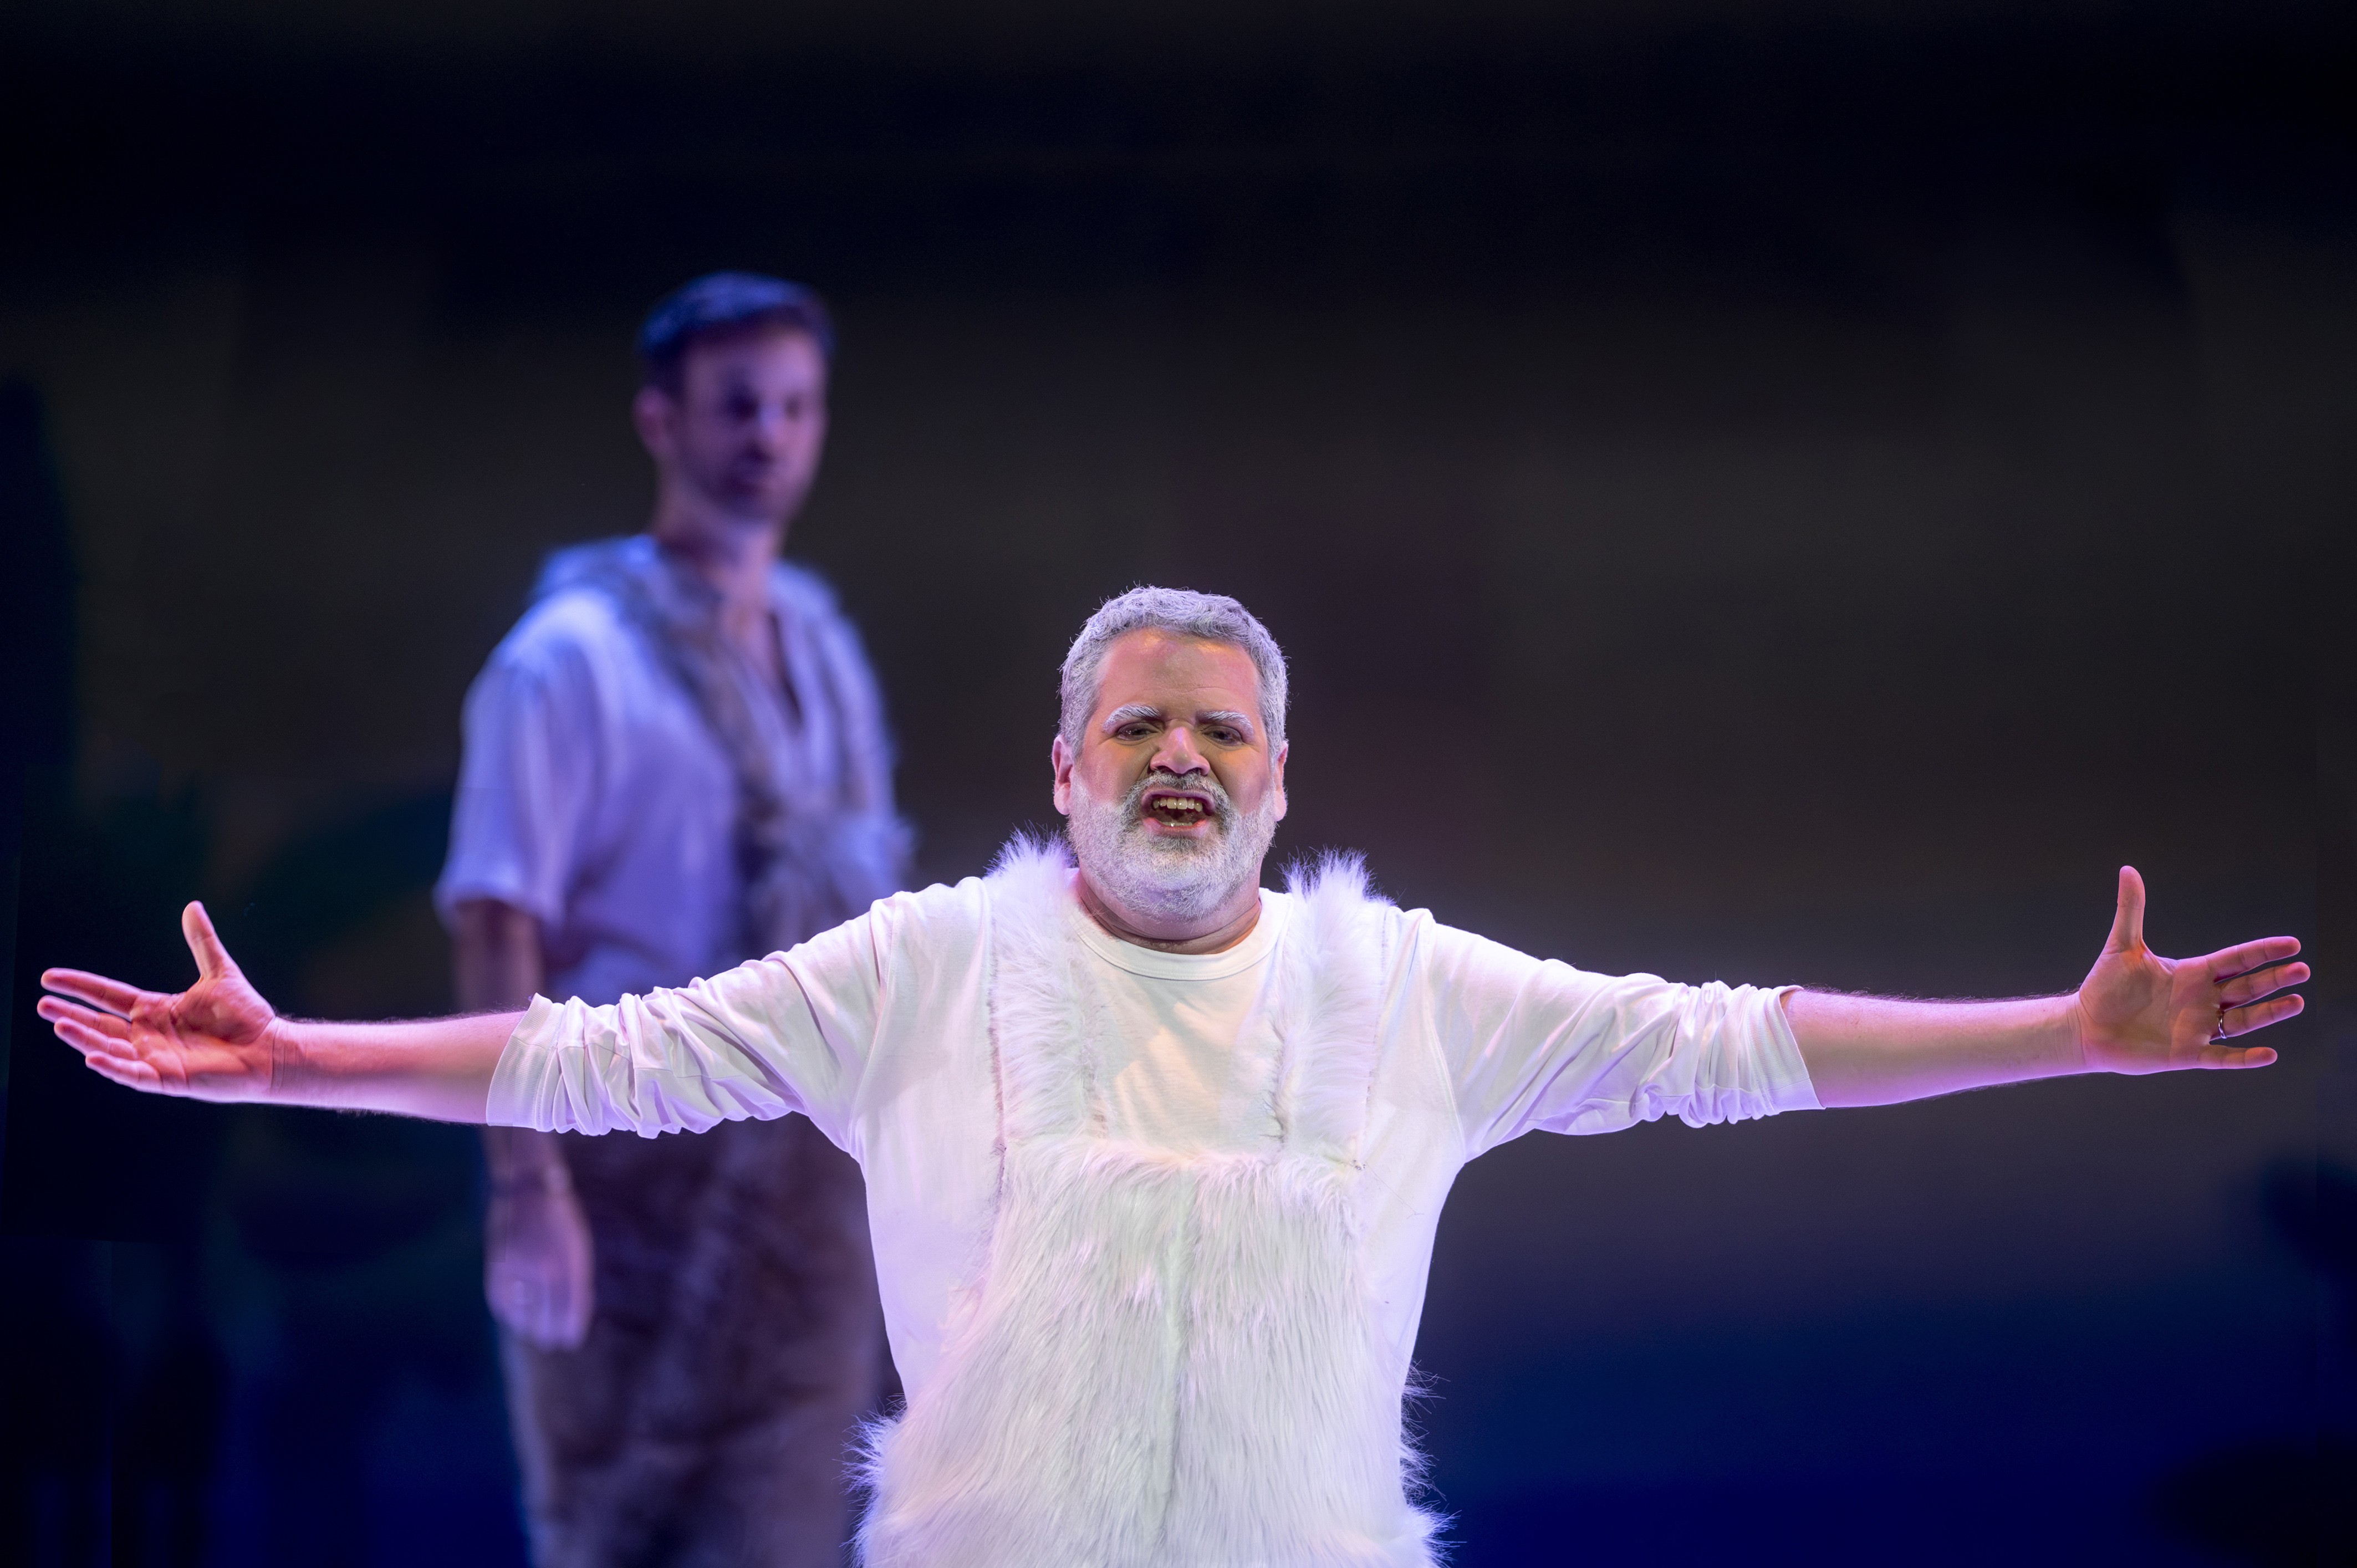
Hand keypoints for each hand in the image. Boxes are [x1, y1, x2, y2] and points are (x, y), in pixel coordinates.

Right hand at [38, 902, 286, 1099]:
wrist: (271, 1047)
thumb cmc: (246, 1015)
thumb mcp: (219, 972)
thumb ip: (202, 941)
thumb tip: (192, 905)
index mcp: (155, 1010)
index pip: (108, 996)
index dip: (80, 987)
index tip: (49, 977)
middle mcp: (149, 1034)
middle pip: (99, 1024)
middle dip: (71, 1014)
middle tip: (42, 1004)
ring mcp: (156, 1058)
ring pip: (109, 1049)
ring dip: (83, 1038)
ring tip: (59, 1024)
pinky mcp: (168, 1079)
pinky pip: (134, 1074)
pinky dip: (113, 1067)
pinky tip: (92, 1058)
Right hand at [486, 1170, 595, 1348]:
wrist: (528, 1186)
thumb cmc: (560, 1216)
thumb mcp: (578, 1243)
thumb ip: (577, 1276)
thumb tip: (575, 1311)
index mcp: (571, 1262)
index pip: (572, 1308)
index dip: (571, 1328)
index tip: (570, 1341)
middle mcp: (546, 1268)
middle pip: (547, 1315)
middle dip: (549, 1333)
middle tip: (550, 1343)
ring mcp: (520, 1267)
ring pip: (522, 1311)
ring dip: (527, 1327)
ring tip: (532, 1334)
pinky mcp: (498, 1264)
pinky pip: (500, 1299)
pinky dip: (506, 1312)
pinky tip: (512, 1318)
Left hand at [2075, 867, 2305, 1073]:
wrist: (2087, 1026)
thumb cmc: (2104, 986)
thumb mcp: (2122, 946)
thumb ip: (2130, 909)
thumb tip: (2128, 869)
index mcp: (2192, 973)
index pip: (2236, 959)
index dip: (2264, 952)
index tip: (2292, 945)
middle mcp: (2202, 1000)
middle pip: (2248, 988)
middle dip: (2274, 979)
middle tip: (2302, 970)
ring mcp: (2198, 1027)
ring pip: (2244, 1020)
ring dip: (2271, 1012)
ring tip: (2297, 1002)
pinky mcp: (2187, 1054)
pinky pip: (2223, 1057)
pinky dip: (2246, 1058)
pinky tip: (2269, 1054)